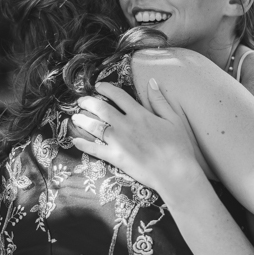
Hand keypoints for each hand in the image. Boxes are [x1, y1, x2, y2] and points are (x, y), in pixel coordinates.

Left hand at [70, 80, 199, 194]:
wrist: (175, 173)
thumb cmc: (178, 146)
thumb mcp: (174, 119)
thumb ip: (159, 100)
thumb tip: (151, 81)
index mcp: (140, 114)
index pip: (118, 96)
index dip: (106, 89)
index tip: (99, 86)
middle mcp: (126, 125)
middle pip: (101, 109)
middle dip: (88, 102)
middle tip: (81, 101)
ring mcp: (119, 142)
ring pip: (95, 127)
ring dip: (83, 120)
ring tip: (76, 117)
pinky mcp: (116, 158)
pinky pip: (95, 149)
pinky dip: (84, 144)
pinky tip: (75, 140)